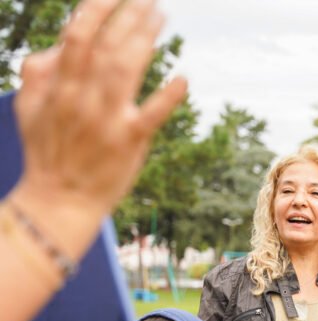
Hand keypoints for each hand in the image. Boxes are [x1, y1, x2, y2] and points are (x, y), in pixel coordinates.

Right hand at [13, 0, 186, 229]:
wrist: (60, 200)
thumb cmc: (48, 151)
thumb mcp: (29, 109)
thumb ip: (39, 73)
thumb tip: (59, 44)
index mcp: (58, 88)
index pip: (77, 39)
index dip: (95, 12)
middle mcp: (82, 99)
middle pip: (106, 47)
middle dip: (127, 18)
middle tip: (150, 0)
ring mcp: (107, 120)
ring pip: (126, 71)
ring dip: (146, 40)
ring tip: (162, 18)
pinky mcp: (130, 142)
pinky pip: (151, 116)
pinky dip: (168, 97)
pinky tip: (183, 79)